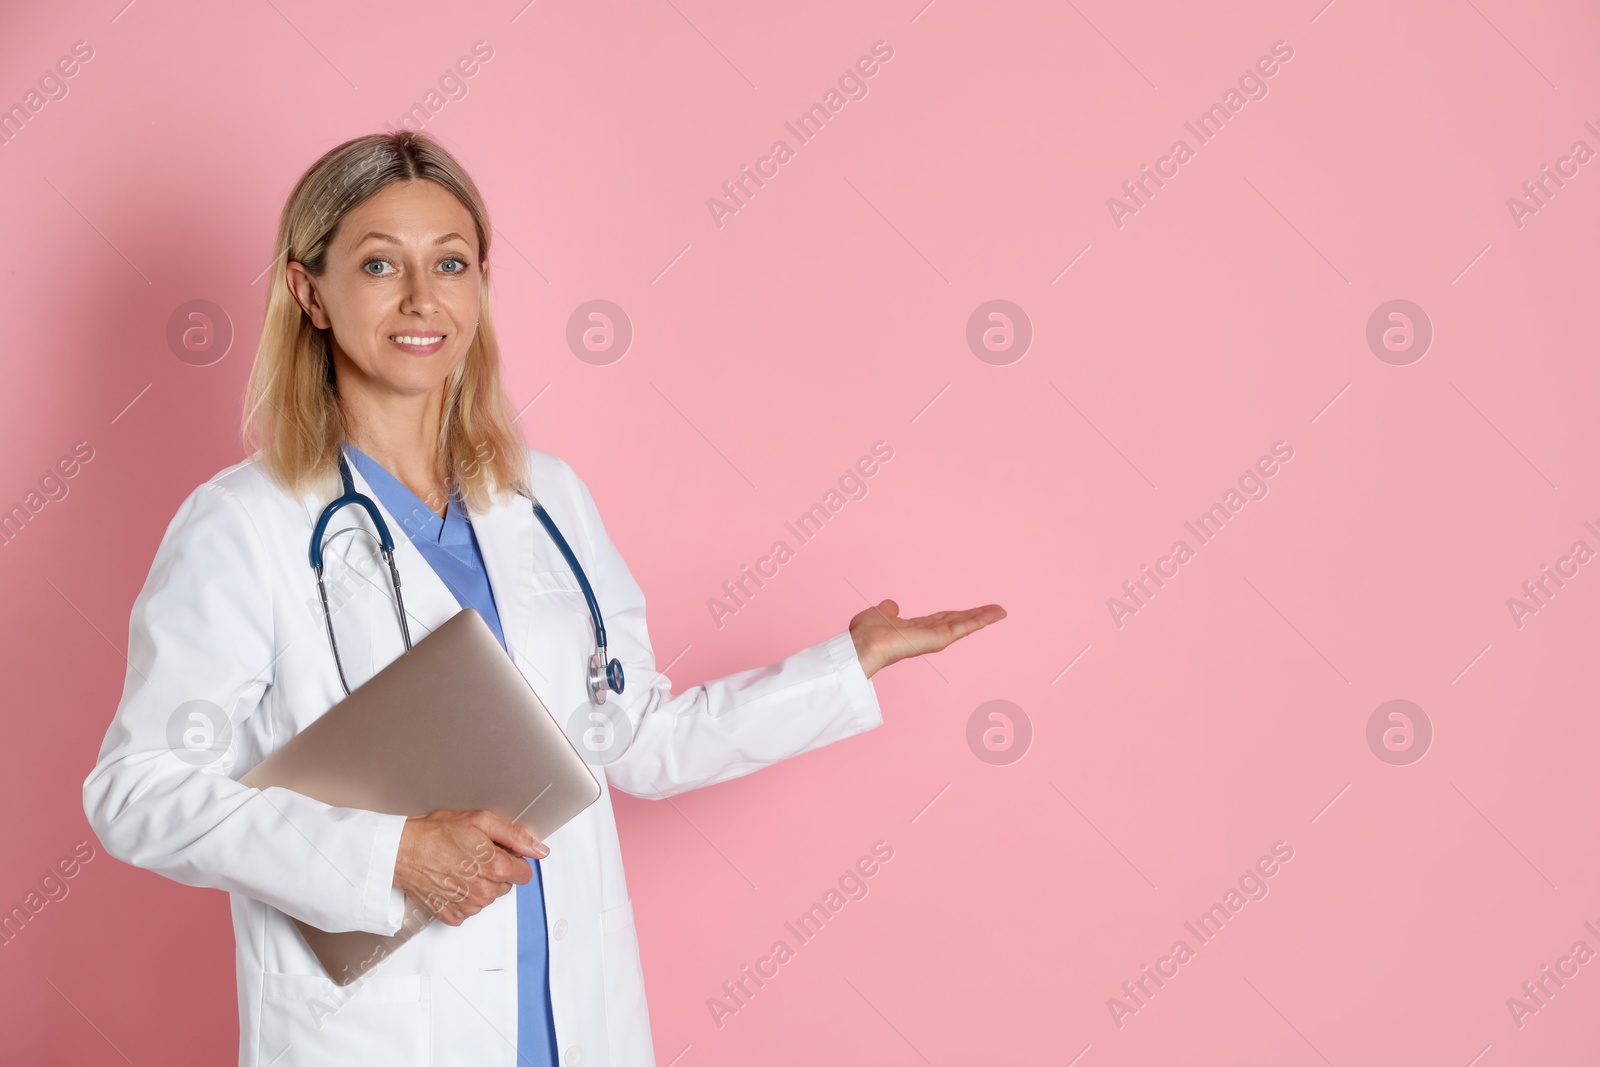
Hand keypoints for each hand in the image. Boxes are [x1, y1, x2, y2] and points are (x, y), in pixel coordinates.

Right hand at [392, 809, 546, 926]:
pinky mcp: (451, 915)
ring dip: (478, 884)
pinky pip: (468, 909)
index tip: (498, 852)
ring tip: (458, 866)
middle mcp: (484, 892)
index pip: (524, 874)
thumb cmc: (436, 833)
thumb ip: (515, 836)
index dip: (512, 859)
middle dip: (495, 871)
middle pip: (506, 885)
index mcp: (496, 869)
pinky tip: (450, 880)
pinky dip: (462, 897)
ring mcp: (467, 906)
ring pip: (487, 898)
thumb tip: (540, 849)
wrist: (401, 851)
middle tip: (473, 855)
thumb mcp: (481, 821)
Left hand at [848, 599, 1006, 678]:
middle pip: (957, 621)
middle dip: (976, 616)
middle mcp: (927, 635)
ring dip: (983, 617)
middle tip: (995, 610)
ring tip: (1000, 611)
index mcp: (915, 629)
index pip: (942, 620)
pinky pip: (963, 627)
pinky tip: (994, 614)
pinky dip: (980, 620)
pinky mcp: (939, 639)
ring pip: (964, 624)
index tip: (972, 611)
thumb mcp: (878, 614)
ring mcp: (934, 638)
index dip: (958, 614)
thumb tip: (892, 605)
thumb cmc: (865, 634)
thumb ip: (888, 610)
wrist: (863, 646)